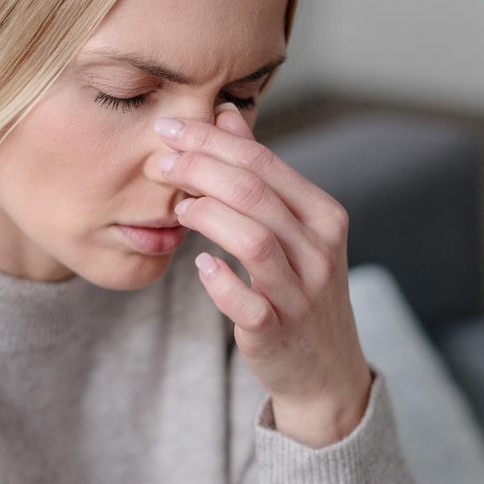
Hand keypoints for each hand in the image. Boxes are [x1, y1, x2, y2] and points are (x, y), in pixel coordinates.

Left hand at [154, 104, 373, 447]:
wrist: (325, 367)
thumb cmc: (300, 286)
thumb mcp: (293, 227)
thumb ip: (260, 171)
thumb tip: (226, 115)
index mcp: (324, 215)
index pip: (264, 163)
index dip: (211, 141)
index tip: (168, 129)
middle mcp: (320, 250)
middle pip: (256, 194)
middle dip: (198, 169)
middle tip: (158, 163)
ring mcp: (302, 294)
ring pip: (253, 241)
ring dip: (207, 217)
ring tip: (178, 208)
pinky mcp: (278, 333)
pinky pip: (247, 303)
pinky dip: (220, 281)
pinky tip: (200, 265)